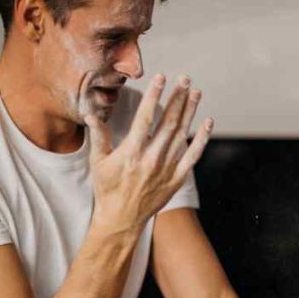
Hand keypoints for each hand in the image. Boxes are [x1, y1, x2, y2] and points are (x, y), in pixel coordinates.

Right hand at [86, 74, 213, 233]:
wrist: (122, 219)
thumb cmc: (107, 188)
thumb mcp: (98, 162)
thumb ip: (98, 136)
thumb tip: (91, 113)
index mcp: (131, 152)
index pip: (145, 118)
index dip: (154, 96)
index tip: (161, 78)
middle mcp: (151, 159)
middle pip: (168, 122)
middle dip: (177, 98)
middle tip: (185, 79)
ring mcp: (167, 169)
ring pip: (182, 135)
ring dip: (190, 112)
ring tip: (195, 92)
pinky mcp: (177, 179)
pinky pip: (192, 156)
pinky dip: (201, 139)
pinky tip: (207, 122)